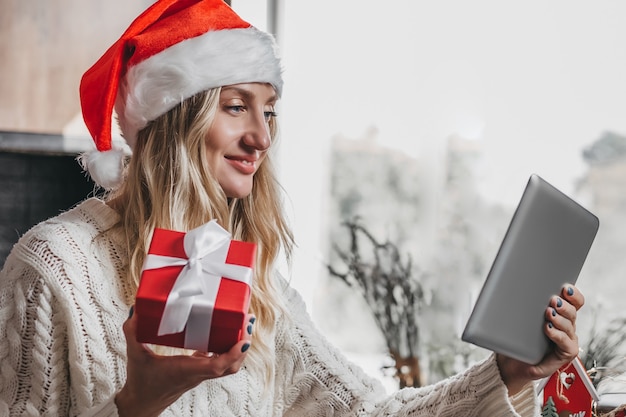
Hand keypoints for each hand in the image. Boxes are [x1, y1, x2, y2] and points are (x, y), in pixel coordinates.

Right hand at [115, 307, 254, 416]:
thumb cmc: (141, 382)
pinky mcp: (197, 370)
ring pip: (228, 364)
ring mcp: (199, 373)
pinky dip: (226, 347)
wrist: (141, 404)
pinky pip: (218, 360)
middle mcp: (197, 373)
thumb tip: (136, 311)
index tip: (244, 340)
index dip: (233, 354)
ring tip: (243, 325)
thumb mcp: (134, 355)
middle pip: (230, 365)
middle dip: (242, 345)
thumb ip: (133, 333)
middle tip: (247, 323)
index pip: (216, 367)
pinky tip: (224, 331)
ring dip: (238, 347)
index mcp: (185, 370)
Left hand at [496, 283, 583, 395]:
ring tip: (549, 313)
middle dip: (565, 305)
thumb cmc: (514, 338)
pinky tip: (548, 329)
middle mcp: (566, 327)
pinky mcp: (564, 355)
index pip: (575, 302)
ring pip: (570, 326)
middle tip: (553, 300)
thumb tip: (510, 283)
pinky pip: (566, 344)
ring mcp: (566, 340)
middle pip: (573, 312)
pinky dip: (557, 335)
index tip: (566, 287)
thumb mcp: (518, 317)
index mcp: (559, 314)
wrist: (510, 363)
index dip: (574, 295)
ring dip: (560, 319)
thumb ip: (522, 303)